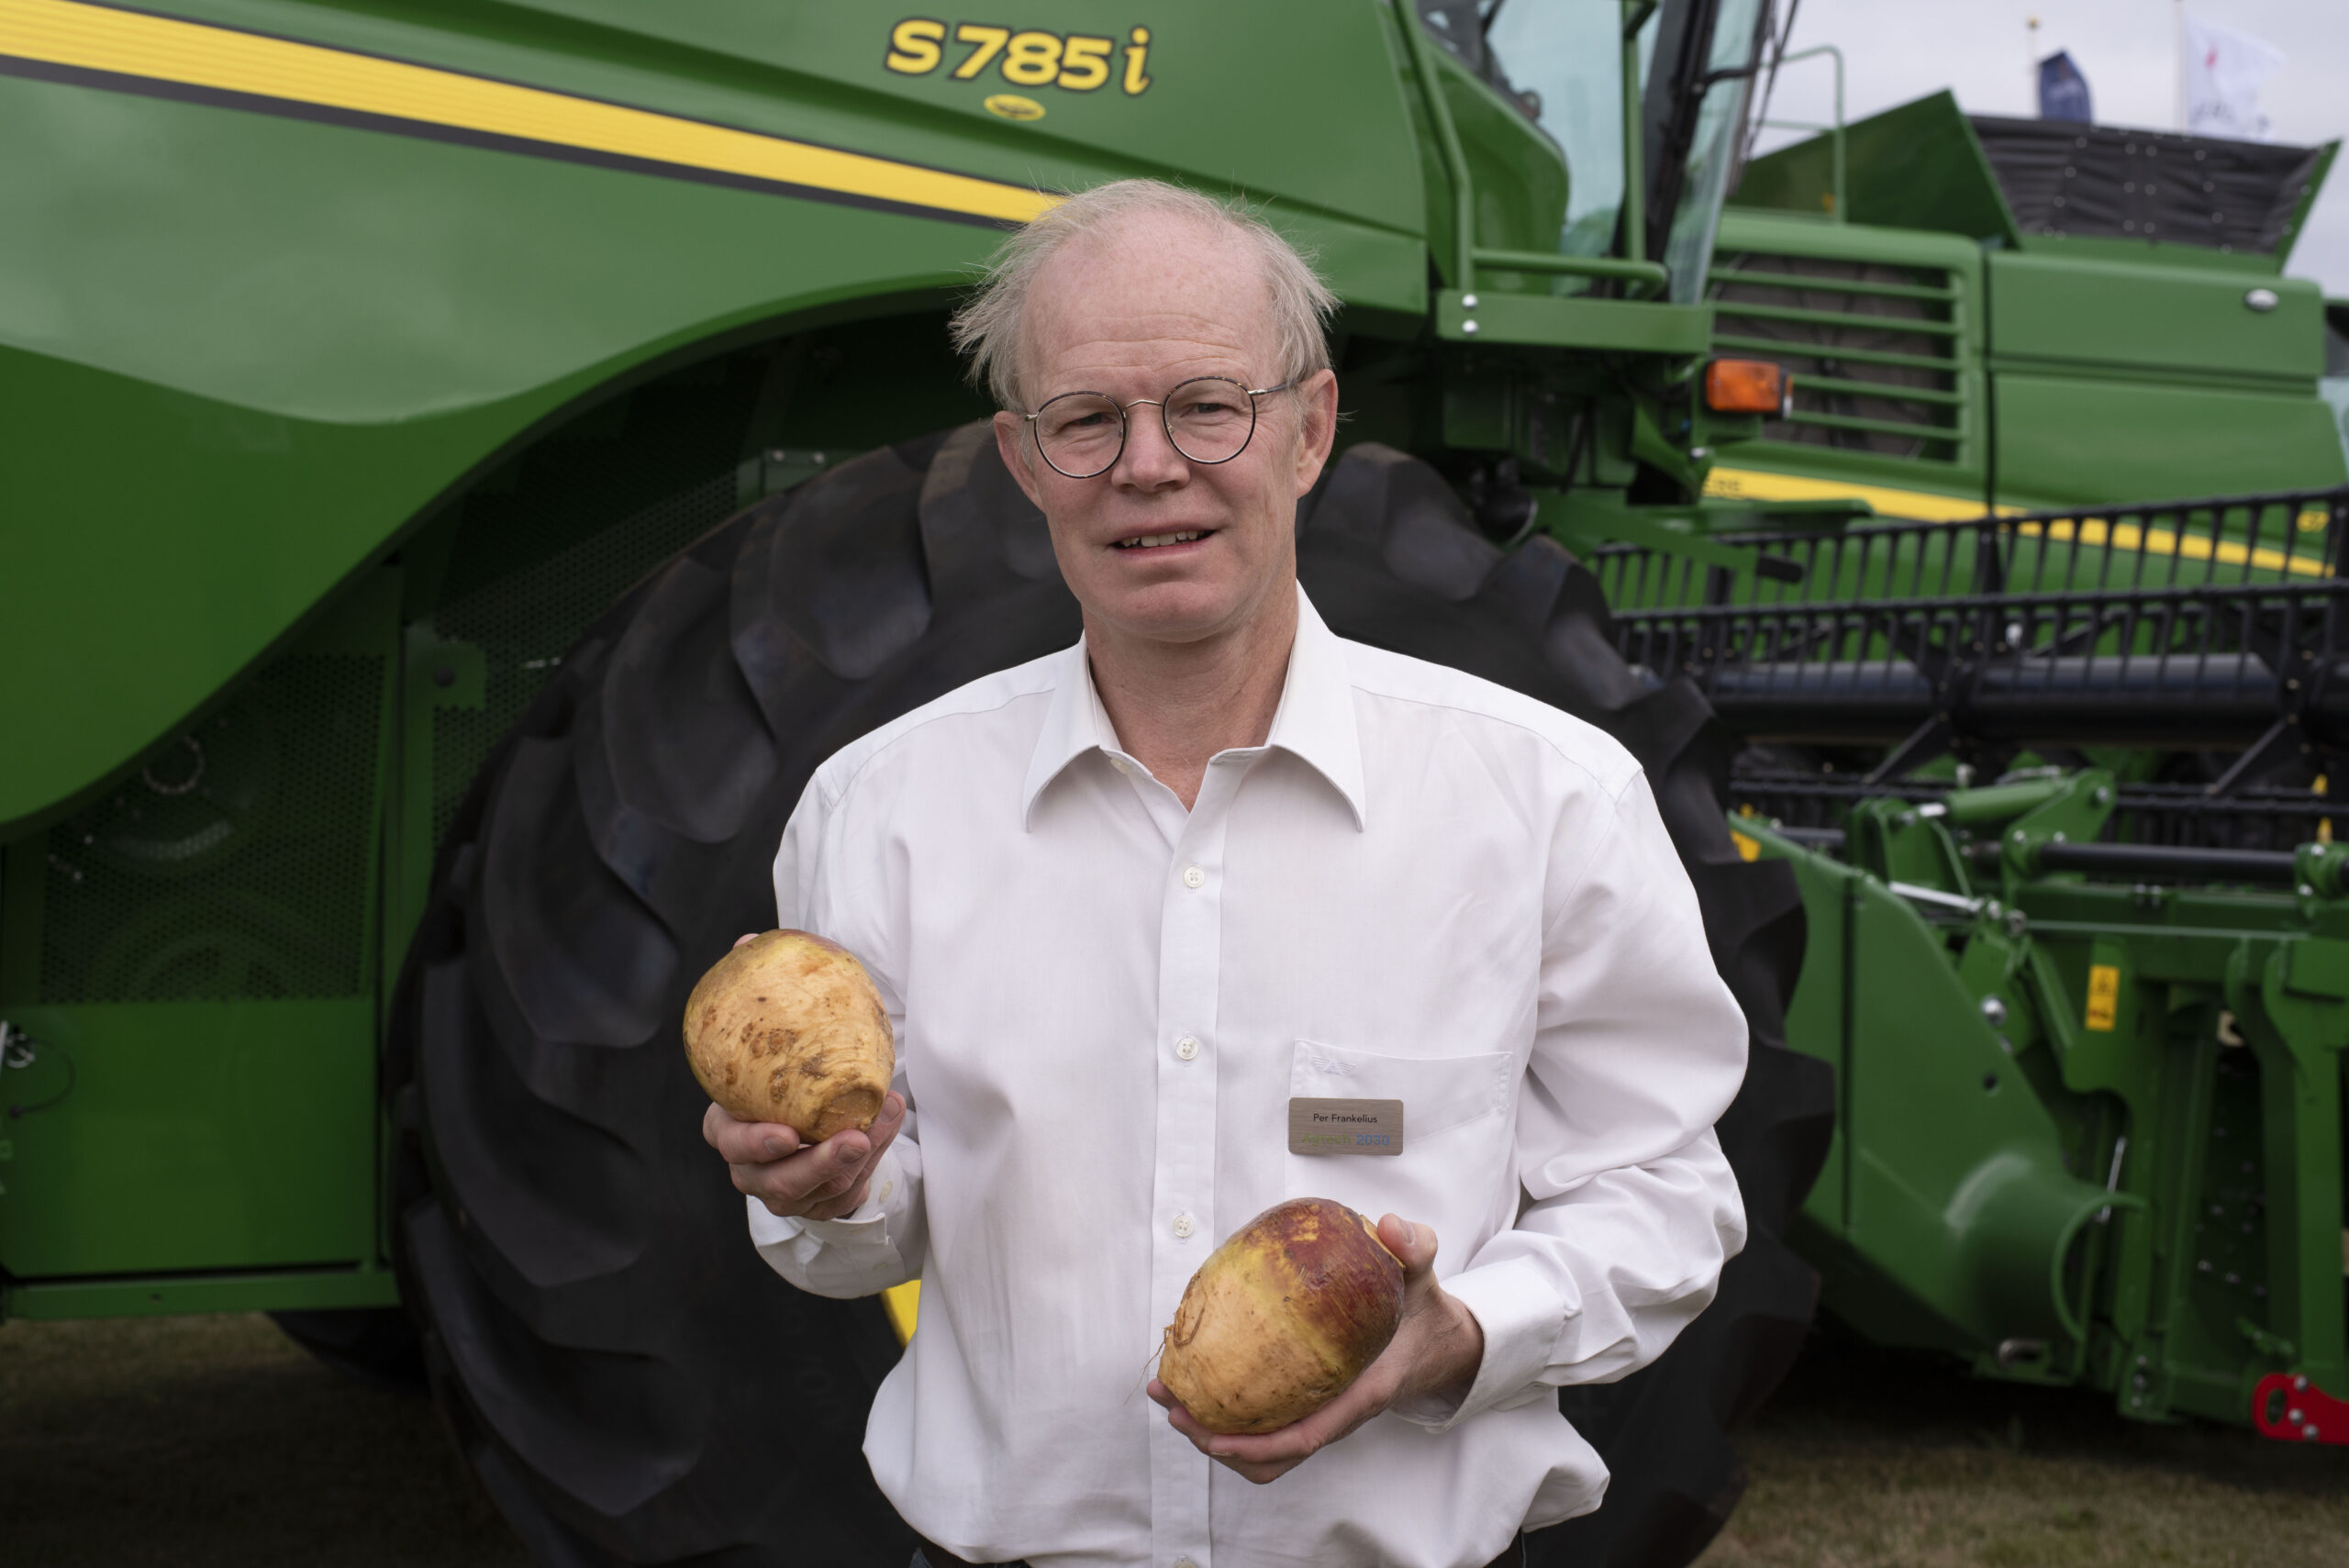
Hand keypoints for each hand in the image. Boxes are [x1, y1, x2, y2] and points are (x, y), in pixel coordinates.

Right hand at [700, 934, 907, 1220]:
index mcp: (730, 1124)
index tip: (784, 1133)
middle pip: (771, 1180)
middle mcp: (751, 1165)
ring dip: (854, 1160)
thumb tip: (747, 941)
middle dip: (812, 1164)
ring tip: (879, 1125)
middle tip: (852, 1140)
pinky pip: (844, 1192)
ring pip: (816, 1191)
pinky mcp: (818, 1202)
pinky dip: (870, 1163)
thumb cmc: (784, 1071)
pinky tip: (885, 1125)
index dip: (751, 1141)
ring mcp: (783, 1190)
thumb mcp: (775, 1034)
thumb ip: (761, 990)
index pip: (728, 1138)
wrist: (811, 1114)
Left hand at [1147, 1214, 1483, 1483]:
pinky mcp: (1308, 1401)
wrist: (1438, 1341)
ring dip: (1212, 1431)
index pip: (1305, 1436)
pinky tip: (1199, 1375)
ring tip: (1169, 1396)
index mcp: (1362, 1394)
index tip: (1212, 1438)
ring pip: (1263, 1449)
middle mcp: (1336, 1413)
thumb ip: (1414, 1247)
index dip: (1257, 1445)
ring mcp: (1319, 1412)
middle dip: (1214, 1439)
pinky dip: (1228, 1412)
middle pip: (1270, 1456)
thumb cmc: (1422, 1310)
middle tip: (1170, 1402)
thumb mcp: (1424, 1275)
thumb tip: (1389, 1225)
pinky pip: (1264, 1422)